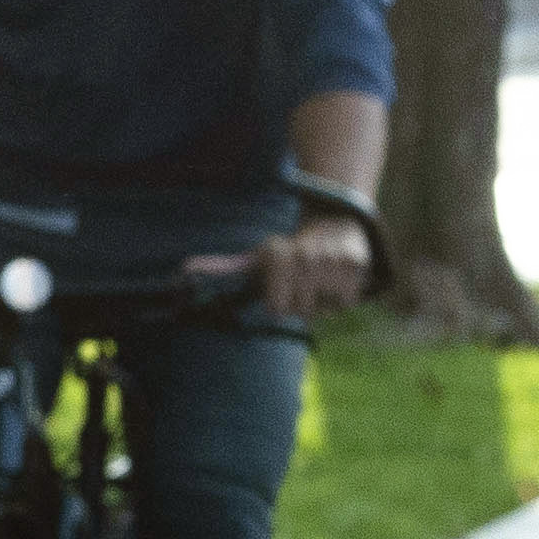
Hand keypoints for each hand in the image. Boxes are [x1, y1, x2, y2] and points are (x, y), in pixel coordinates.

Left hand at [200, 215, 373, 320]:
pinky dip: (341, 298)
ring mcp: (330, 260)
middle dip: (300, 304)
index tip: (282, 287)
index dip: (280, 304)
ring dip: (321, 302)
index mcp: (277, 254)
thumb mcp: (256, 257)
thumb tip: (183, 267)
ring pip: (322, 309)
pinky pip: (344, 303)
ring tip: (319, 281)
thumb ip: (224, 265)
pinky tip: (336, 280)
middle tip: (303, 284)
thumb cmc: (289, 254)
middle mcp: (303, 255)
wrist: (336, 226)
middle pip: (299, 311)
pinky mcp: (355, 266)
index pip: (277, 309)